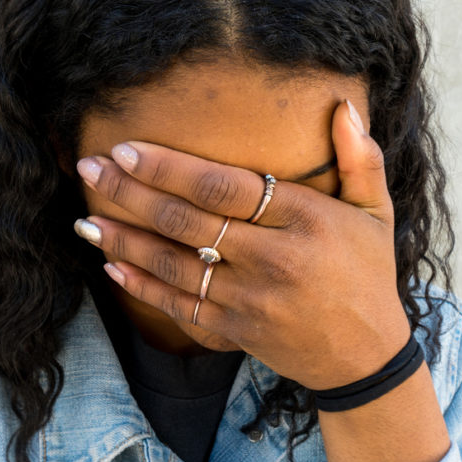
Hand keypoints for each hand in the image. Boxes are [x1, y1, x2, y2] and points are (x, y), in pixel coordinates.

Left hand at [74, 100, 410, 390]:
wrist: (366, 355)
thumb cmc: (369, 274)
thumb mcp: (377, 212)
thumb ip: (360, 159)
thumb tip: (343, 106)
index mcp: (304, 220)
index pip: (222, 187)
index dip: (169, 167)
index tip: (128, 149)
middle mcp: (273, 259)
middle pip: (186, 220)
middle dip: (131, 193)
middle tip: (91, 170)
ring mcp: (251, 299)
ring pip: (173, 264)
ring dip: (123, 240)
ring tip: (84, 220)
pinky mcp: (236, 331)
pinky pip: (179, 305)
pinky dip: (142, 286)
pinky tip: (112, 266)